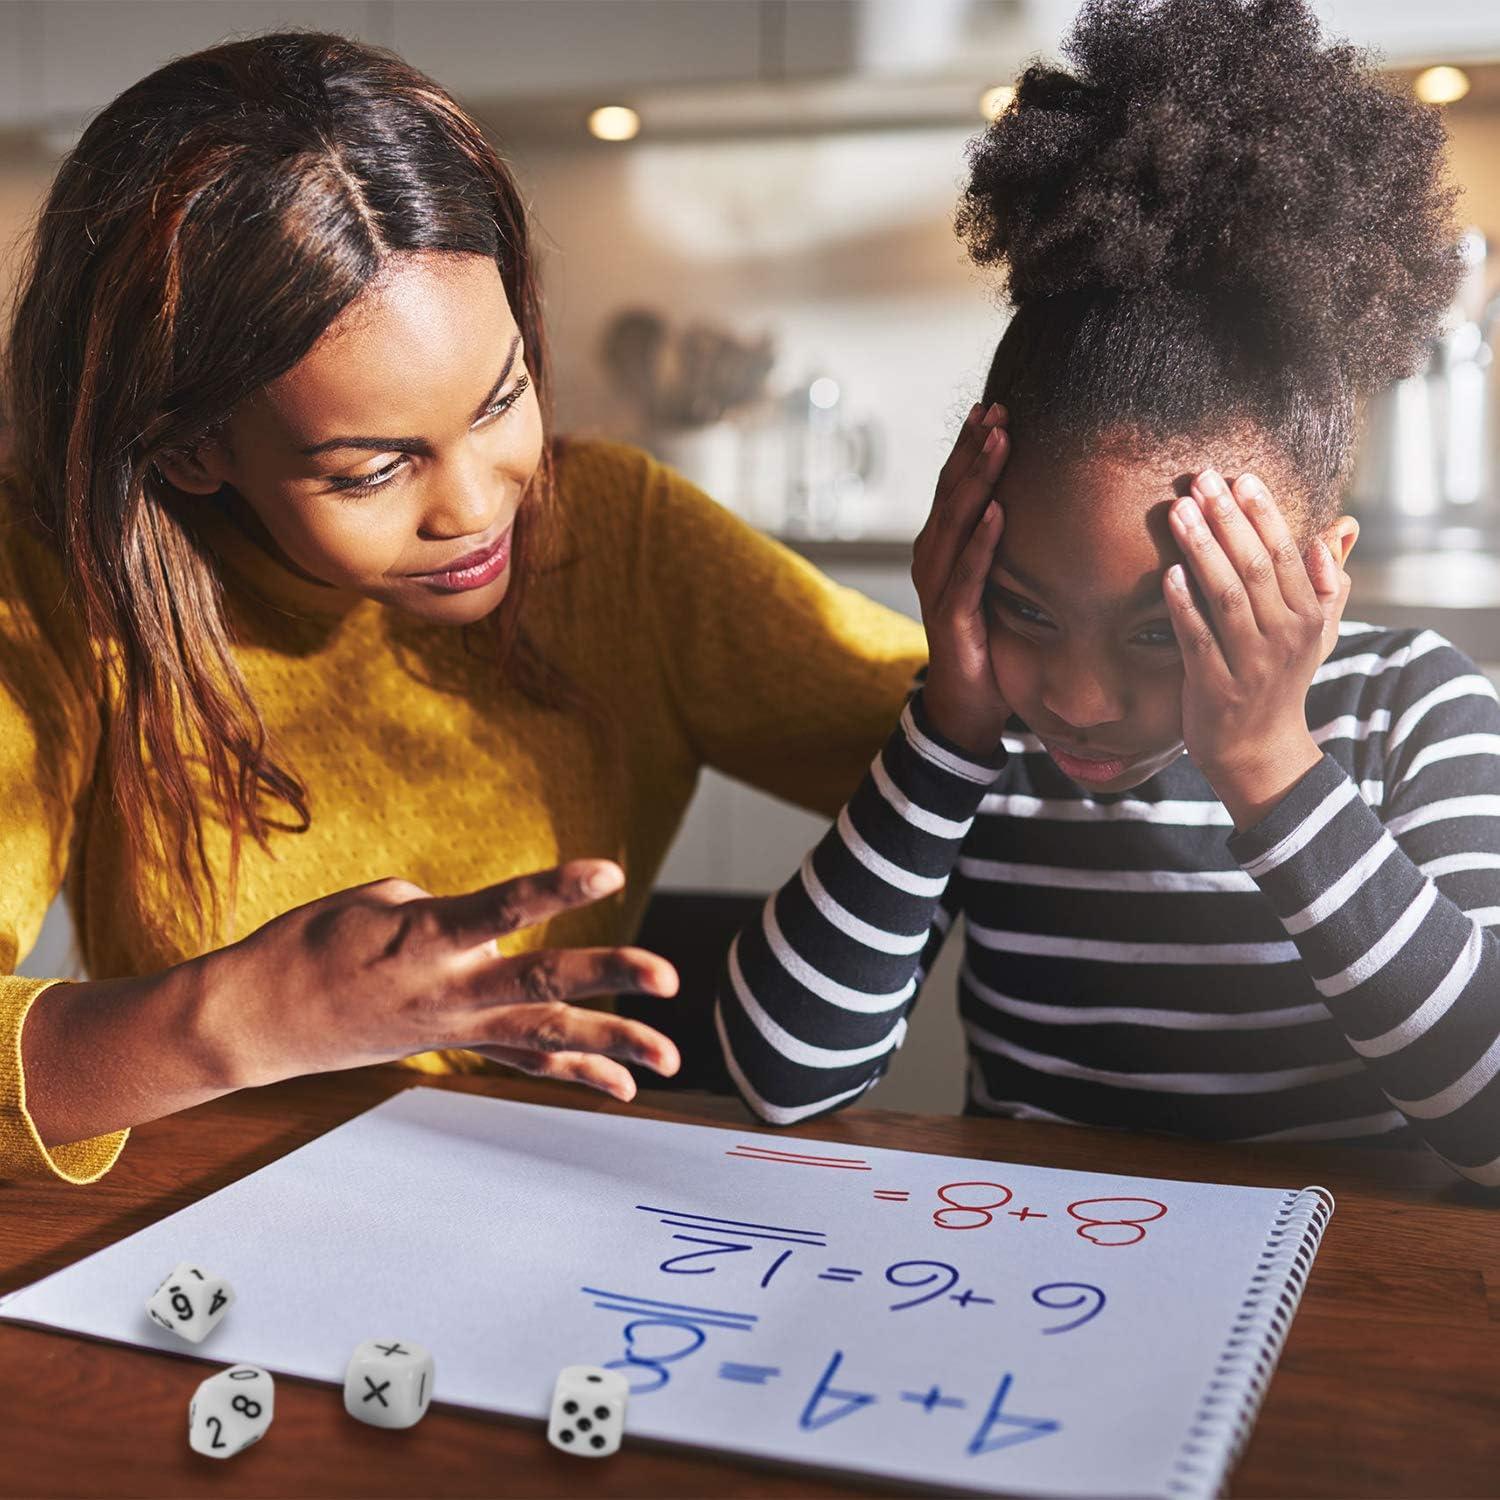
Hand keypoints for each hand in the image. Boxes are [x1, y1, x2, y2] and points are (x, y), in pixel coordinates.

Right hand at [198, 860, 680, 1101]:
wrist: (258, 1019)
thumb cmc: (311, 943)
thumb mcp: (376, 901)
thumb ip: (446, 910)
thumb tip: (489, 935)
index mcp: (425, 937)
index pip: (501, 909)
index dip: (556, 890)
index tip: (609, 874)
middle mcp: (448, 989)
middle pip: (540, 984)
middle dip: (606, 978)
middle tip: (668, 977)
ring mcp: (454, 1026)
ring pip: (545, 1036)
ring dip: (612, 1043)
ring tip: (671, 1059)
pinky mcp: (454, 1045)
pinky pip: (524, 1061)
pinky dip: (576, 1071)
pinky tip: (625, 1084)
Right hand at [911, 401, 1012, 754]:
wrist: (967, 703)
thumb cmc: (987, 638)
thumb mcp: (999, 582)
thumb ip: (1010, 545)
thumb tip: (1049, 502)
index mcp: (943, 546)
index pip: (956, 485)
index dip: (970, 446)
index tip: (993, 407)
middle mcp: (932, 558)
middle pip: (952, 492)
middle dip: (973, 449)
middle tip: (996, 409)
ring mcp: (937, 587)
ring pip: (956, 523)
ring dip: (977, 481)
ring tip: (997, 443)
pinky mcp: (950, 617)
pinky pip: (967, 573)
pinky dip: (981, 542)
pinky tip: (998, 513)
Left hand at [1163, 469, 1350, 830]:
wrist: (1259, 749)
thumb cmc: (1280, 679)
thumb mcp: (1316, 631)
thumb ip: (1327, 581)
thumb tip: (1339, 528)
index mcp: (1310, 616)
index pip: (1288, 553)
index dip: (1263, 513)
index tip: (1239, 476)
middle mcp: (1286, 636)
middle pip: (1257, 566)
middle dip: (1228, 519)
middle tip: (1200, 480)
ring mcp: (1252, 663)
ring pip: (1227, 596)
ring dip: (1202, 550)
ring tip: (1179, 511)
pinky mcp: (1217, 687)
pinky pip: (1198, 639)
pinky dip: (1184, 605)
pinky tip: (1168, 573)